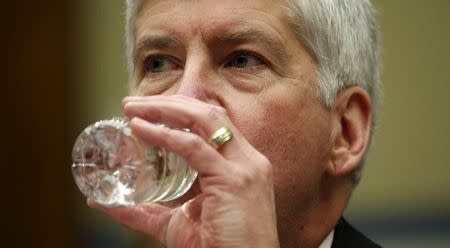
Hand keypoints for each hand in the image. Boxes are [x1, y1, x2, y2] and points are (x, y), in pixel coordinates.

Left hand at [89, 95, 278, 247]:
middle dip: (169, 103)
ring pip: (204, 119)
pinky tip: (142, 129)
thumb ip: (145, 211)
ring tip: (133, 109)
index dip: (179, 110)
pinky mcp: (234, 180)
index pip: (212, 122)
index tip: (146, 109)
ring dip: (166, 109)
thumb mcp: (177, 223)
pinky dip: (165, 135)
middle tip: (132, 103)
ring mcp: (244, 167)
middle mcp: (248, 159)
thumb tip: (103, 203)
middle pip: (208, 113)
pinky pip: (194, 148)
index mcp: (241, 164)